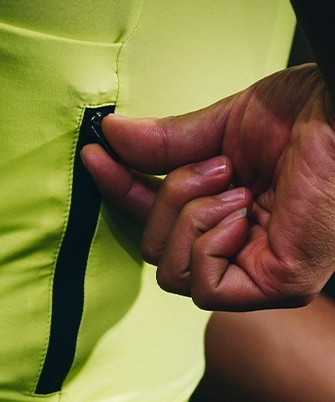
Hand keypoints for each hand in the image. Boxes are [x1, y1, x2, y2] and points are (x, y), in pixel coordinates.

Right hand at [81, 64, 334, 309]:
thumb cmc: (307, 114)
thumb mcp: (221, 127)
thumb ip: (166, 142)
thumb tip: (111, 135)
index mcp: (231, 209)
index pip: (157, 217)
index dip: (122, 190)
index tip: (94, 155)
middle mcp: (245, 246)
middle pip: (156, 250)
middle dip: (172, 200)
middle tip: (217, 166)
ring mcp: (261, 271)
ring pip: (172, 272)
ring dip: (191, 219)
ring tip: (235, 186)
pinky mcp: (279, 287)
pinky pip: (204, 287)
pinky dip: (208, 244)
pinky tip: (240, 212)